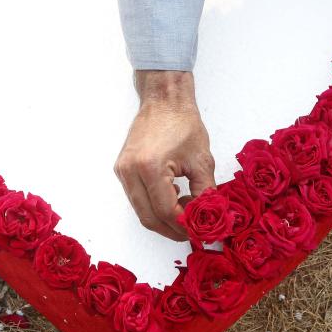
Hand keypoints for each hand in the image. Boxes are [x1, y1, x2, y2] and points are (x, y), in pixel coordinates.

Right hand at [113, 71, 215, 240]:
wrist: (164, 100)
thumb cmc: (183, 124)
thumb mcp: (202, 161)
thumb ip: (206, 193)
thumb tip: (209, 219)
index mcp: (150, 168)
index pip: (166, 211)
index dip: (184, 225)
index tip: (199, 230)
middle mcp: (130, 171)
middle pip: (148, 217)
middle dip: (171, 229)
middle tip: (192, 230)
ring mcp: (123, 171)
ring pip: (140, 210)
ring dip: (162, 218)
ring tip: (185, 211)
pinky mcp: (122, 169)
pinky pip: (136, 197)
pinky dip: (153, 205)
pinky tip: (173, 197)